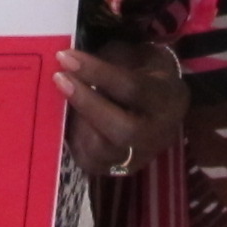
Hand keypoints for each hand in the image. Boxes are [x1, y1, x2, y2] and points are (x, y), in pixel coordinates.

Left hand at [58, 41, 188, 178]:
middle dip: (86, 103)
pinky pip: (91, 161)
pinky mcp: (121, 170)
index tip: (65, 57)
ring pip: (103, 150)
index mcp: (166, 98)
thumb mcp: (135, 55)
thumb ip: (110, 59)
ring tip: (65, 98)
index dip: (96, 72)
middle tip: (59, 78)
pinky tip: (70, 118)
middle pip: (122, 129)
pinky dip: (75, 139)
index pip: (131, 88)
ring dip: (78, 122)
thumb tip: (71, 60)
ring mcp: (141, 156)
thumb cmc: (144, 71)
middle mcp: (159, 133)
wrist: (164, 104)